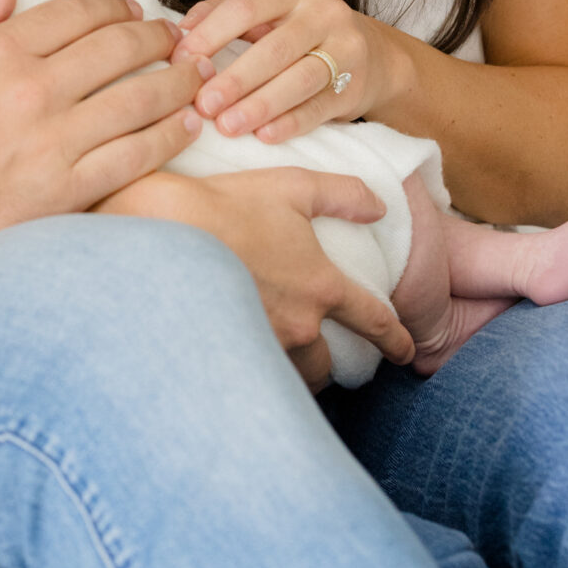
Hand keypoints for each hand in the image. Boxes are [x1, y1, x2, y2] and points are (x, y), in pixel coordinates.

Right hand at [0, 0, 202, 254]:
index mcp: (0, 51)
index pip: (77, 14)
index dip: (114, 8)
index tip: (132, 11)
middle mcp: (33, 89)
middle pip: (117, 49)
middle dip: (156, 38)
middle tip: (175, 38)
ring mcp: (53, 140)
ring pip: (137, 99)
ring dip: (177, 82)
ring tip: (195, 75)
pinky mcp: (66, 187)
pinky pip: (133, 156)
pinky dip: (169, 137)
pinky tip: (187, 126)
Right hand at [101, 166, 414, 384]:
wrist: (159, 232)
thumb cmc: (225, 204)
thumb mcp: (290, 186)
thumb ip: (341, 195)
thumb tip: (378, 206)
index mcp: (321, 285)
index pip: (374, 321)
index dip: (396, 339)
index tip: (408, 353)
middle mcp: (298, 326)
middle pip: (328, 366)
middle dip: (330, 367)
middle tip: (322, 360)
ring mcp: (262, 347)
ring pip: (290, 379)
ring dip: (291, 374)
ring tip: (279, 366)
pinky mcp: (227, 361)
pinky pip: (254, 381)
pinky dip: (256, 377)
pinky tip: (241, 369)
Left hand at [170, 0, 402, 145]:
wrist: (369, 54)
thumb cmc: (298, 30)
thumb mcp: (264, 9)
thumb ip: (221, 11)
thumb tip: (180, 31)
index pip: (245, 7)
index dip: (210, 35)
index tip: (181, 62)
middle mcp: (324, 12)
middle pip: (274, 48)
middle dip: (235, 79)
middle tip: (202, 105)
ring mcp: (346, 48)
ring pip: (300, 79)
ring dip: (260, 105)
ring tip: (227, 125)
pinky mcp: (356, 85)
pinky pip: (320, 107)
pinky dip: (291, 123)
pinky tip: (265, 135)